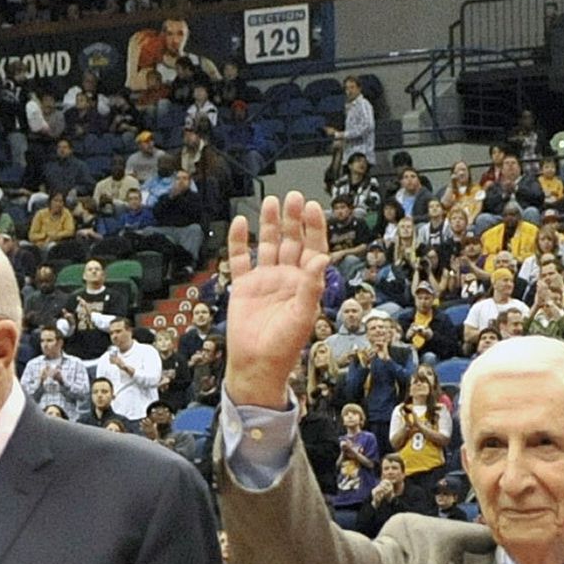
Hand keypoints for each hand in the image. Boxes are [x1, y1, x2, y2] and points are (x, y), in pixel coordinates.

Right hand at [224, 193, 331, 407]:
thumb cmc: (283, 347)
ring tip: (271, 202)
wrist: (255, 366)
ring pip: (268, 245)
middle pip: (291, 241)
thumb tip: (324, 257)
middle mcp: (286, 279)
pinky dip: (240, 242)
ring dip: (270, 224)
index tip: (312, 208)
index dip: (314, 228)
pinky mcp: (244, 287)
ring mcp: (265, 281)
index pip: (313, 249)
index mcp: (304, 285)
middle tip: (293, 197)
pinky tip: (242, 224)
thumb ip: (312, 285)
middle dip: (293, 219)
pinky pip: (241, 259)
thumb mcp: (303, 316)